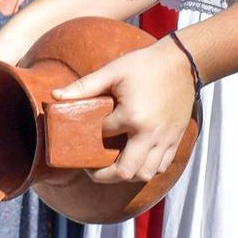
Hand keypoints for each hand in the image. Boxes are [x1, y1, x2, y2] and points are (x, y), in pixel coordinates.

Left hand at [53, 37, 196, 183]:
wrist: (183, 62)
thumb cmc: (146, 64)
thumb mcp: (113, 71)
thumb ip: (84, 86)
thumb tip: (54, 95)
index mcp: (133, 117)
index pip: (103, 136)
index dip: (90, 135)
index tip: (83, 133)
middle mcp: (150, 134)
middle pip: (124, 171)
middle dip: (104, 175)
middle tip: (91, 168)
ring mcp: (166, 139)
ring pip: (145, 174)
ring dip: (126, 174)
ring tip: (113, 166)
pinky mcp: (176, 140)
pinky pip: (161, 167)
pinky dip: (146, 169)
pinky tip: (134, 159)